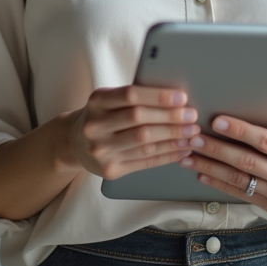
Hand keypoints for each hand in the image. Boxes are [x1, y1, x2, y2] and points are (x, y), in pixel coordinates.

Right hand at [64, 86, 200, 179]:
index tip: (182, 97)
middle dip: (171, 118)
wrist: (74, 143)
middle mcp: (96, 126)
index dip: (158, 96)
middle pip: (140, 120)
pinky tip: (182, 149)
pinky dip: (168, 155)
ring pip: (145, 142)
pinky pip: (145, 161)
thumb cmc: (102, 115)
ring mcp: (101, 150)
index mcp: (97, 101)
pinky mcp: (110, 170)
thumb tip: (176, 99)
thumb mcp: (109, 100)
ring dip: (174, 138)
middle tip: (192, 116)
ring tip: (192, 133)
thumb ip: (135, 97)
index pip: (131, 95)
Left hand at [178, 97, 266, 217]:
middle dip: (218, 149)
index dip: (242, 131)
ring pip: (241, 181)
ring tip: (190, 155)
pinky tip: (203, 173)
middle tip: (195, 137)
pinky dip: (220, 184)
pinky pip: (243, 194)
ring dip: (211, 168)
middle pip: (248, 163)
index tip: (219, 121)